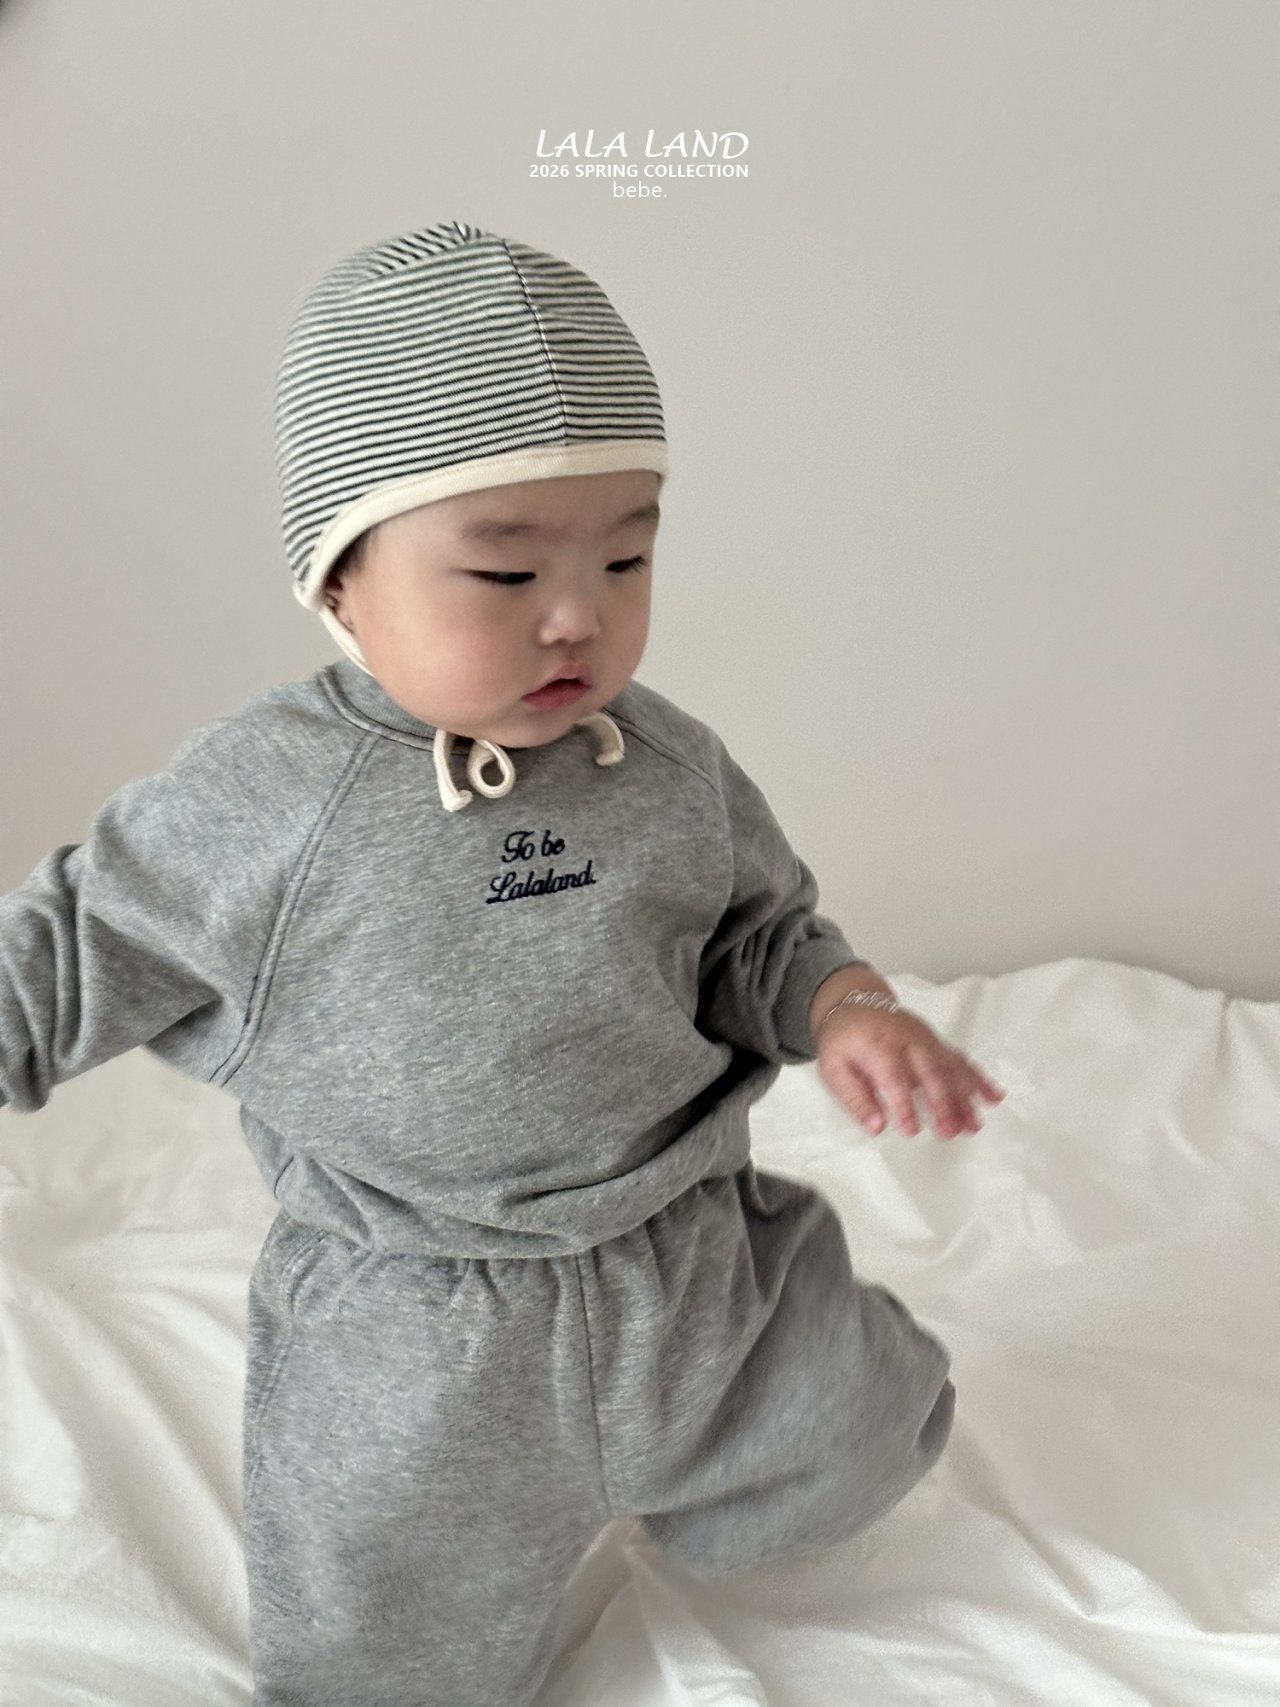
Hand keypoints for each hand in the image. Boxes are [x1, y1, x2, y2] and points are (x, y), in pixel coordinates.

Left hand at [815, 1006, 1005, 1139]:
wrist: (854, 1003)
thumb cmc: (844, 1038)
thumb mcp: (833, 1068)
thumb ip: (854, 1099)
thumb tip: (876, 1126)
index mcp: (878, 1045)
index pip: (895, 1078)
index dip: (905, 1105)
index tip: (912, 1129)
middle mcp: (907, 1040)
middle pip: (930, 1072)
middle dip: (943, 1104)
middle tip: (949, 1131)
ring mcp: (925, 1039)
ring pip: (951, 1067)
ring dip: (965, 1097)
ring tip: (974, 1124)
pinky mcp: (936, 1042)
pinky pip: (960, 1059)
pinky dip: (978, 1078)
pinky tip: (993, 1096)